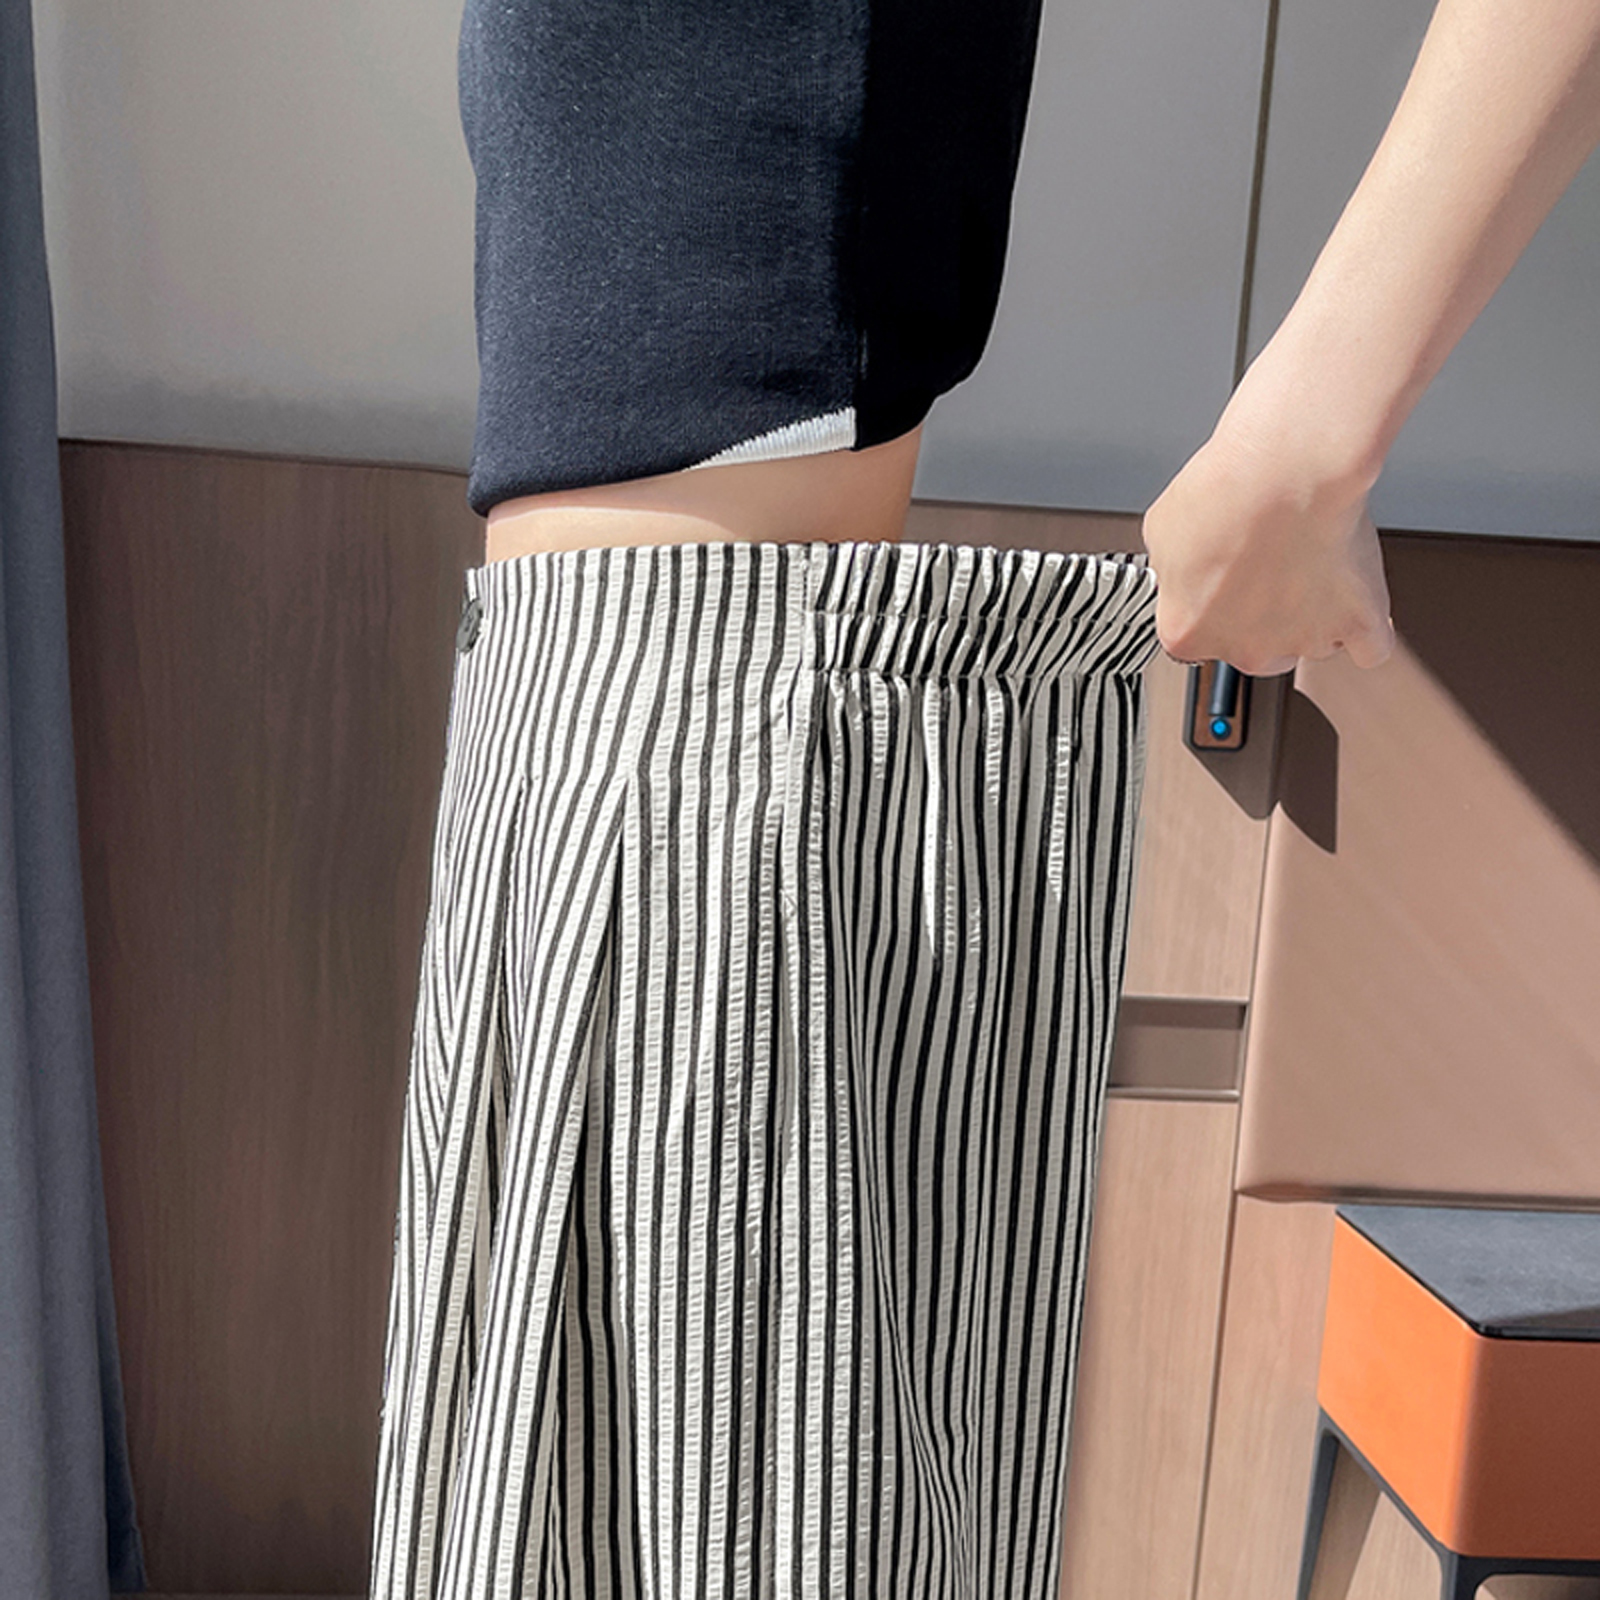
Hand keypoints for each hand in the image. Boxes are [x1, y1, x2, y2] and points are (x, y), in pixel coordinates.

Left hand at [1139, 418, 1394, 676]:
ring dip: (1312, 612)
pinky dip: (1365, 629)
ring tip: (1312, 558)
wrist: (1286, 467)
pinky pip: (1369, 648)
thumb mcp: (1162, 529)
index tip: (1222, 582)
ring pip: (1310, 641)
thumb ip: (1171, 570)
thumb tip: (1180, 572)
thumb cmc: (1225, 490)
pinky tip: (1355, 604)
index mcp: (1187, 632)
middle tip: (1268, 565)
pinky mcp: (1356, 625)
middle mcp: (1243, 650)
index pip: (1197, 637)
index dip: (1209, 605)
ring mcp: (1302, 642)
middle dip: (1261, 616)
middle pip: (1255, 649)